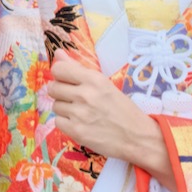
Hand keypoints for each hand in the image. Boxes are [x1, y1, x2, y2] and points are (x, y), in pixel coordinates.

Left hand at [45, 58, 160, 164]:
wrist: (138, 138)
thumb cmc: (123, 109)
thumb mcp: (105, 84)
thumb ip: (78, 69)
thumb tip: (58, 54)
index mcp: (94, 80)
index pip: (59, 69)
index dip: (59, 75)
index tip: (66, 80)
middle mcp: (85, 95)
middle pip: (53, 88)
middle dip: (61, 92)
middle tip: (75, 99)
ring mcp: (79, 114)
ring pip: (55, 106)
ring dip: (65, 108)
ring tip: (81, 112)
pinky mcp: (76, 131)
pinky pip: (58, 121)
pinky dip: (66, 123)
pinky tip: (80, 123)